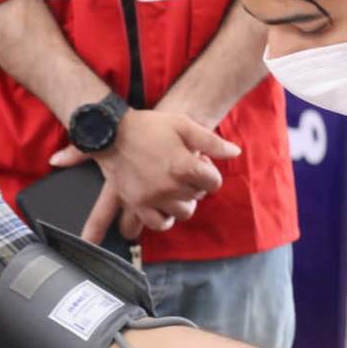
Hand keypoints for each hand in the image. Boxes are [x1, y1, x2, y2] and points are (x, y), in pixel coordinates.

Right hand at [51, 110, 239, 240]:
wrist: (111, 132)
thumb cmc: (148, 126)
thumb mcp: (183, 125)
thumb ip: (211, 141)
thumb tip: (235, 152)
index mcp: (184, 166)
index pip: (214, 182)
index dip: (210, 172)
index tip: (201, 164)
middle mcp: (170, 186)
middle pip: (198, 196)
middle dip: (196, 184)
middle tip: (184, 171)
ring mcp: (153, 197)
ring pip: (183, 212)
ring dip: (183, 201)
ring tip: (175, 187)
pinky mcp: (137, 204)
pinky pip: (159, 223)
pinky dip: (165, 218)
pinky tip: (165, 205)